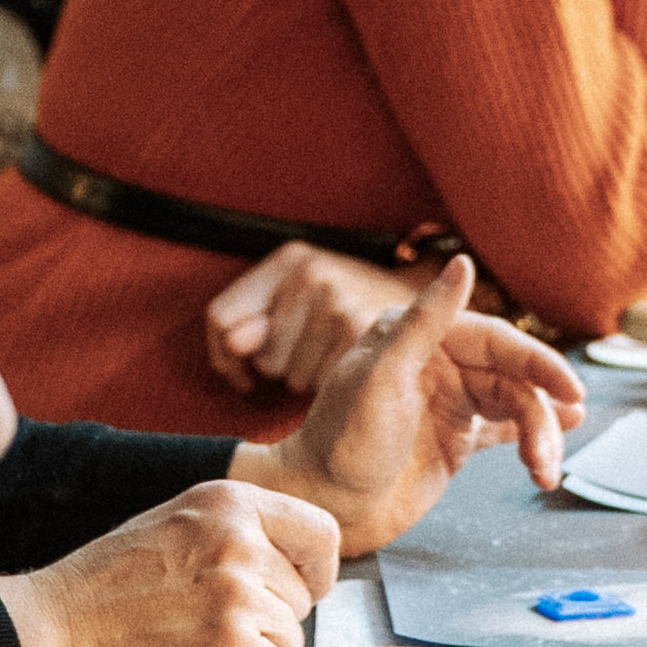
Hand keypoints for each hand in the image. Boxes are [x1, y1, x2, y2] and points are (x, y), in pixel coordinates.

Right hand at [0, 480, 336, 646]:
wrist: (56, 630)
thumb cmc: (108, 581)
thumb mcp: (176, 521)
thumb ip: (239, 529)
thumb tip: (302, 560)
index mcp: (228, 501)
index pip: (322, 534)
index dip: (315, 569)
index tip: (300, 587)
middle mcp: (238, 542)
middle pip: (303, 598)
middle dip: (269, 616)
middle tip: (210, 617)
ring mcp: (235, 596)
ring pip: (291, 640)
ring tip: (196, 637)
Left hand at [202, 239, 424, 399]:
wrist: (425, 300)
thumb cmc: (353, 303)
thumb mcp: (301, 293)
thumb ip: (252, 317)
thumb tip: (233, 343)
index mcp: (288, 260)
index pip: (221, 318)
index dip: (223, 354)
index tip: (241, 374)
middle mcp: (309, 274)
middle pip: (256, 352)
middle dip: (277, 364)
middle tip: (315, 351)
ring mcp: (337, 301)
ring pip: (288, 374)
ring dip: (306, 377)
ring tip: (336, 356)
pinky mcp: (362, 332)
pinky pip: (319, 383)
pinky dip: (330, 385)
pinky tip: (349, 368)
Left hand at [232, 255, 583, 556]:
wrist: (321, 505)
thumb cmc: (340, 440)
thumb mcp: (381, 377)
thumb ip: (425, 321)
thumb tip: (464, 262)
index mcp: (422, 339)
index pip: (497, 341)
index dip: (539, 363)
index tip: (571, 389)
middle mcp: (440, 364)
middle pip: (513, 378)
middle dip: (539, 414)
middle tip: (546, 454)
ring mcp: (451, 403)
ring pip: (516, 407)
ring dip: (539, 437)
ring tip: (544, 471)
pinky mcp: (455, 440)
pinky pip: (506, 431)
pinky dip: (533, 438)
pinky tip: (554, 445)